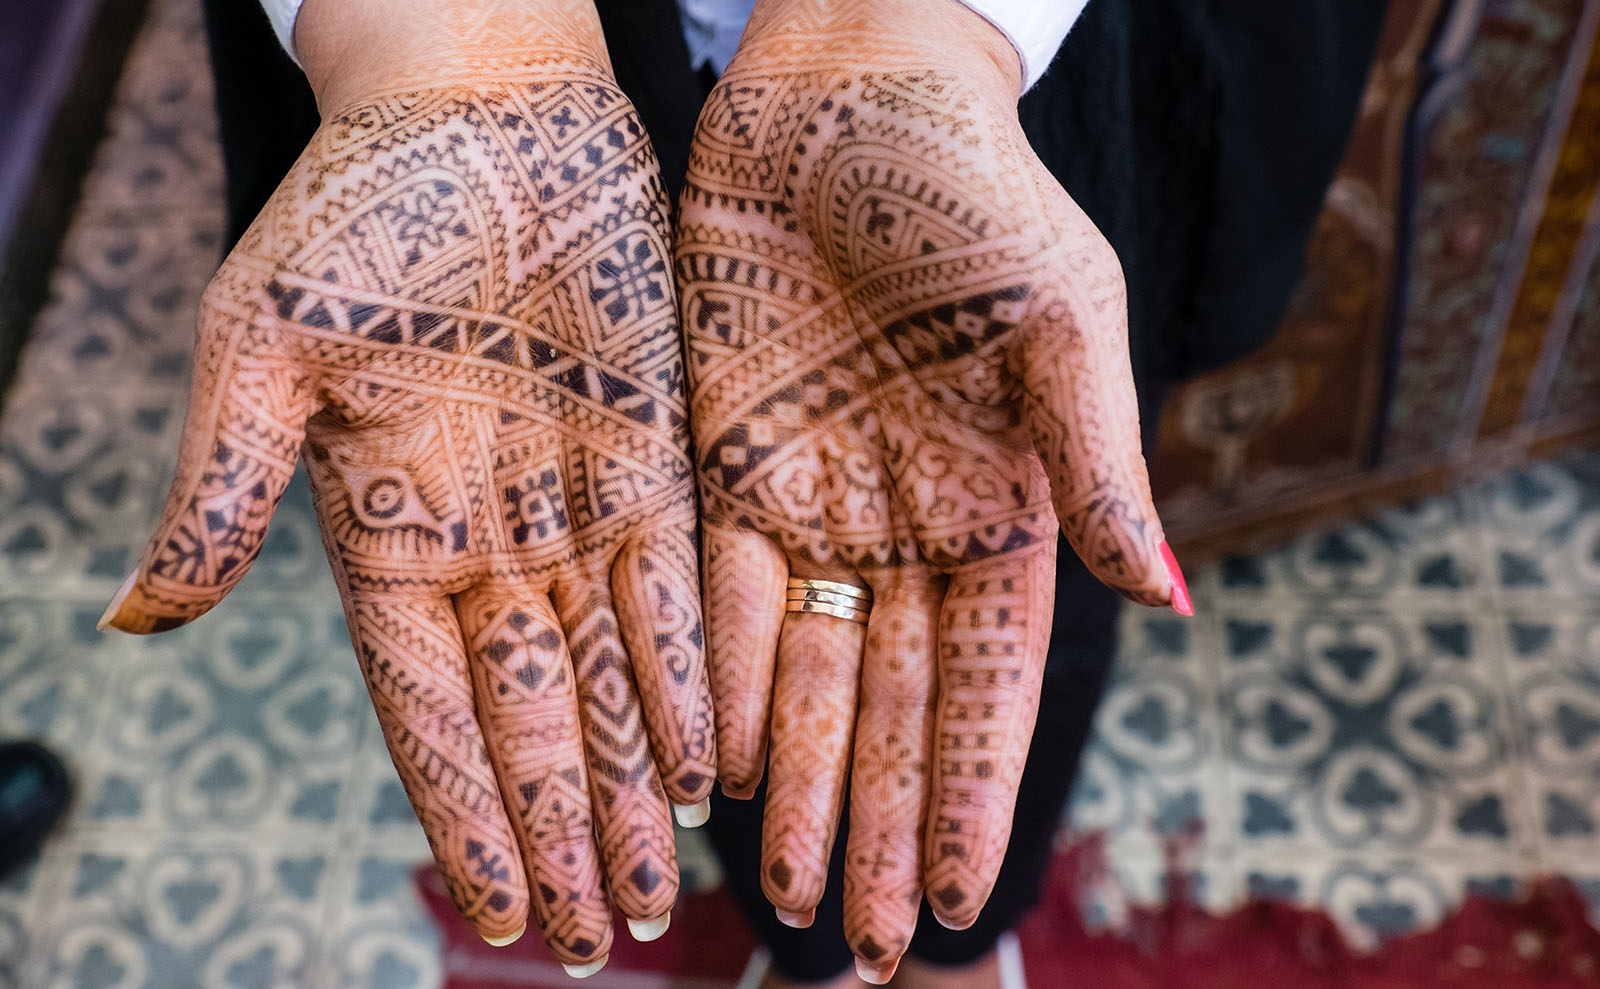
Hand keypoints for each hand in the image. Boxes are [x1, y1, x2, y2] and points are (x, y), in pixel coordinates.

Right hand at [100, 0, 713, 971]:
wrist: (481, 109)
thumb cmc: (356, 212)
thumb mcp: (263, 347)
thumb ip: (223, 485)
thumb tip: (140, 614)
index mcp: (384, 531)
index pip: (427, 708)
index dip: (462, 813)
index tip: (495, 910)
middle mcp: (489, 541)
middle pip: (531, 719)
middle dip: (564, 832)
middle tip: (599, 942)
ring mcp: (576, 505)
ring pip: (611, 677)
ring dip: (635, 786)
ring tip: (663, 891)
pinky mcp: (658, 457)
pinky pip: (677, 588)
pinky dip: (692, 674)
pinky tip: (712, 761)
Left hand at [677, 0, 1185, 979]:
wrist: (842, 89)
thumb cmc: (972, 188)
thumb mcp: (1059, 317)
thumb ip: (1099, 461)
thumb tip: (1171, 598)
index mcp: (1004, 501)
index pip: (987, 682)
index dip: (969, 791)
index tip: (956, 901)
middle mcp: (906, 522)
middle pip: (888, 705)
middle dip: (875, 825)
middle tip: (860, 947)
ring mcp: (811, 500)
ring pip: (799, 673)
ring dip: (794, 784)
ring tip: (782, 898)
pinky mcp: (722, 464)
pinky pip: (711, 597)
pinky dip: (710, 683)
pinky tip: (705, 771)